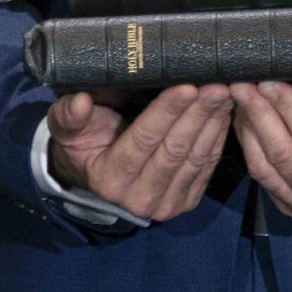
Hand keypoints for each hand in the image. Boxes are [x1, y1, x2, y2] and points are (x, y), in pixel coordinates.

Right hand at [45, 83, 232, 221]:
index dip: (166, 113)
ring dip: (213, 124)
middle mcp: (138, 199)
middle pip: (175, 150)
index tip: (187, 87)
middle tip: (216, 85)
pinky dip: (217, 138)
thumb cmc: (83, 141)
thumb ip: (68, 115)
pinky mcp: (186, 202)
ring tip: (225, 93)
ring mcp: (165, 205)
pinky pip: (207, 167)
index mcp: (109, 180)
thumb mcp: (67, 127)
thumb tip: (79, 102)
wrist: (96, 172)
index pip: (143, 141)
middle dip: (198, 115)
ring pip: (195, 159)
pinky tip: (224, 113)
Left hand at [232, 80, 291, 222]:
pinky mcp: (287, 205)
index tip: (269, 82)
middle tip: (242, 85)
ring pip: (264, 166)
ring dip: (248, 128)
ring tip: (240, 97)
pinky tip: (245, 117)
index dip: (288, 109)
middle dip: (260, 115)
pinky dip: (248, 143)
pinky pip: (259, 174)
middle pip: (283, 154)